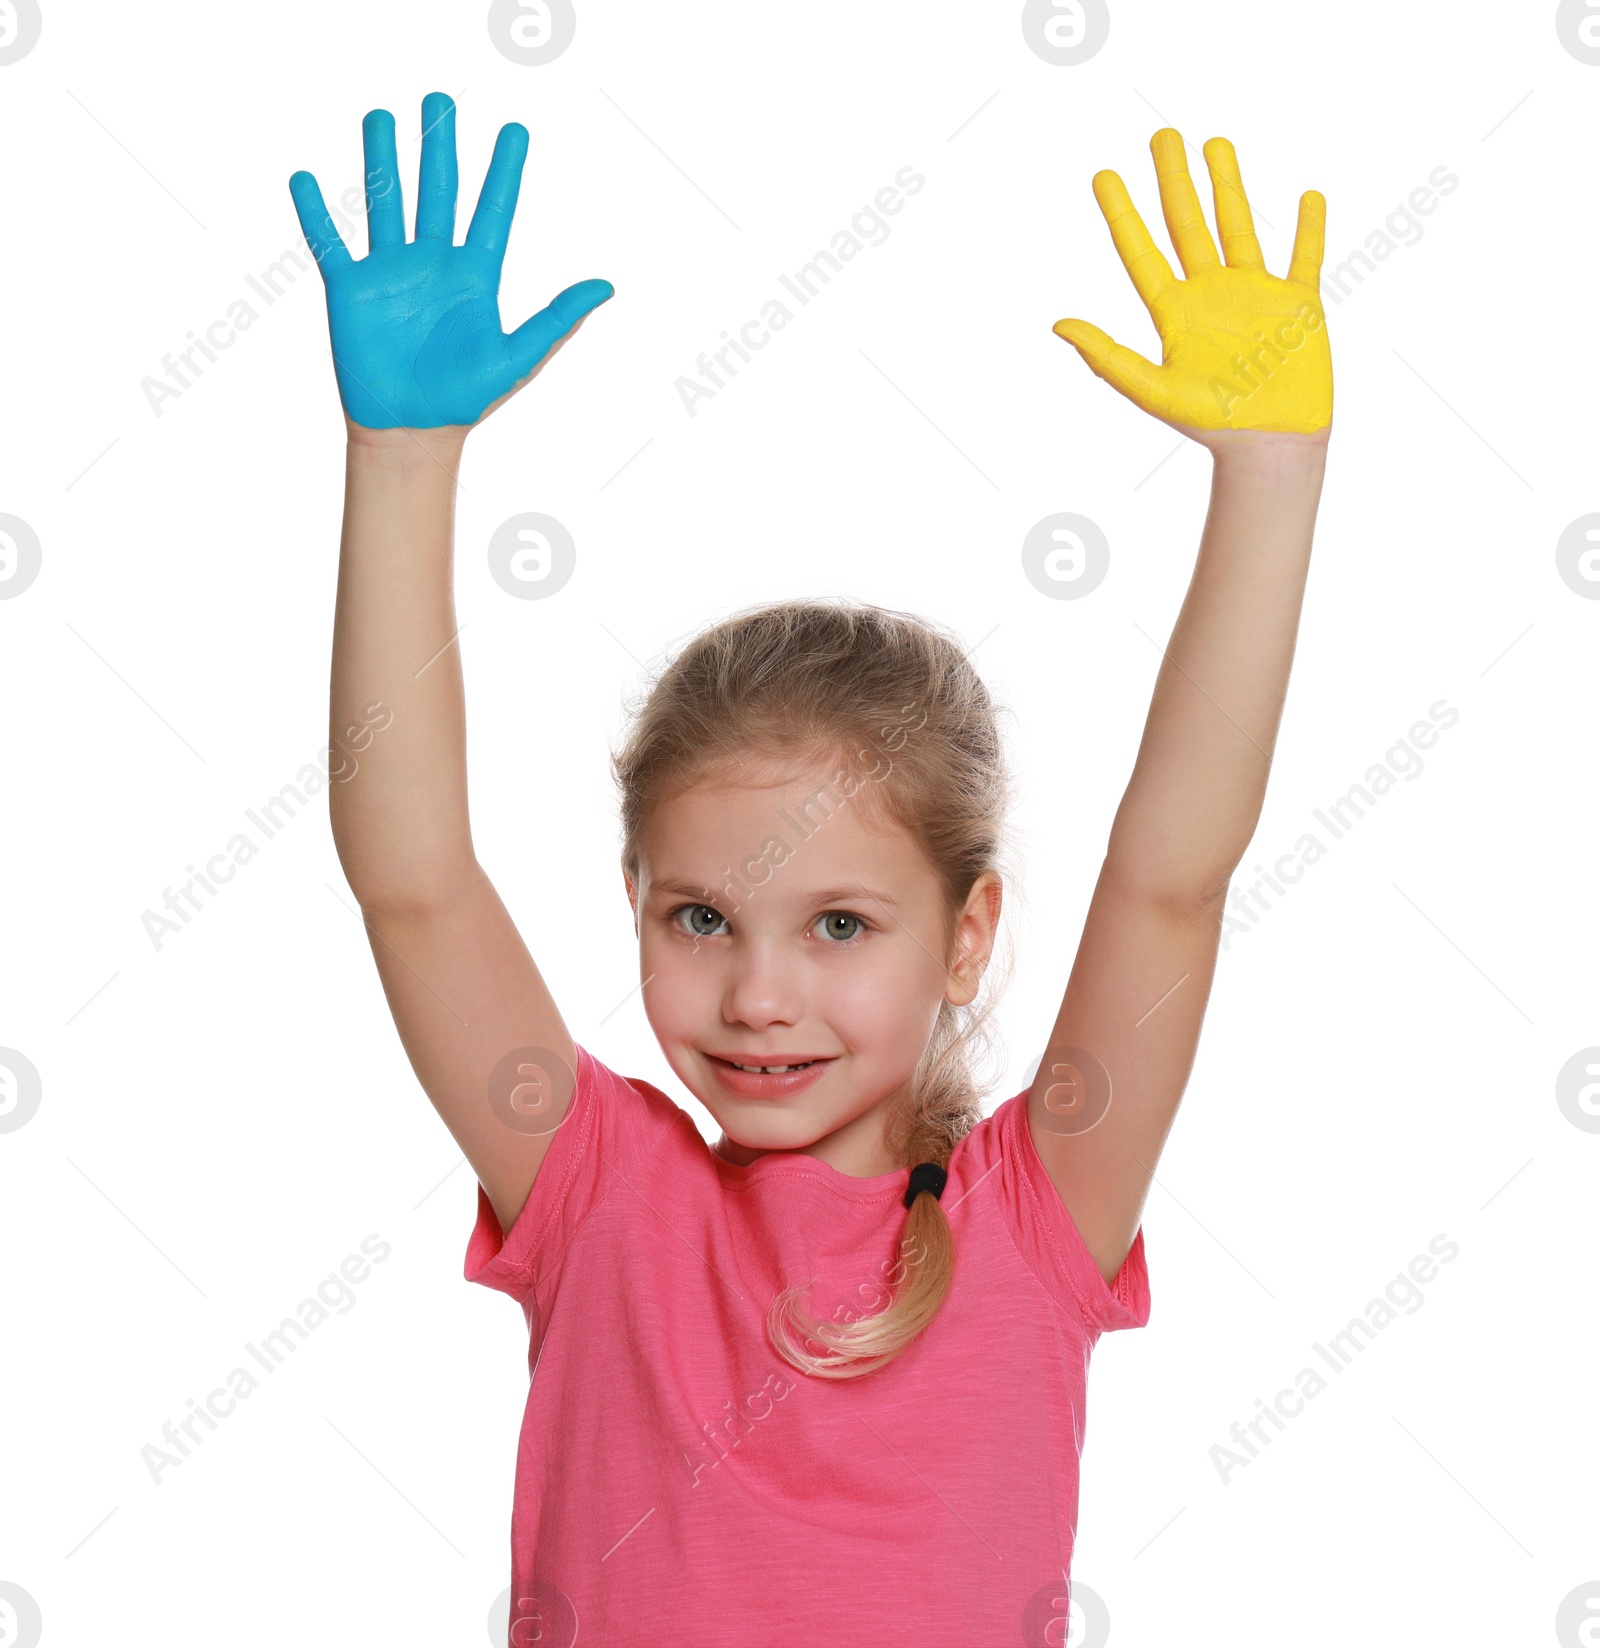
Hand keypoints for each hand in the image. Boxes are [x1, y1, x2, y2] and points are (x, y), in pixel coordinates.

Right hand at [288, 91, 612, 430]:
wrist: (413, 431)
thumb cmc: (467, 399)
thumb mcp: (519, 358)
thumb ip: (558, 320)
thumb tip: (606, 287)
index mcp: (474, 276)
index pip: (492, 211)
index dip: (504, 172)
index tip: (516, 133)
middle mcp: (432, 263)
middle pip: (436, 191)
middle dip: (438, 145)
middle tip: (439, 100)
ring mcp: (390, 272)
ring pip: (385, 202)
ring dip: (382, 160)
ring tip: (380, 117)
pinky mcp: (351, 289)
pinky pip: (330, 242)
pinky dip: (316, 213)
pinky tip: (305, 179)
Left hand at [1053, 129, 1330, 445]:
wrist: (1269, 445)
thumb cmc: (1211, 425)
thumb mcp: (1153, 390)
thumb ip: (1108, 356)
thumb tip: (1059, 325)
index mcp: (1174, 313)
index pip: (1143, 252)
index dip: (1122, 214)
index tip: (1104, 176)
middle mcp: (1211, 296)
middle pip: (1187, 225)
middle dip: (1174, 180)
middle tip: (1162, 137)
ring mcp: (1255, 296)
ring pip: (1238, 227)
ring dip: (1228, 185)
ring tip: (1214, 145)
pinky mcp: (1298, 304)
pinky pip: (1304, 256)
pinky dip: (1308, 227)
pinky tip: (1307, 196)